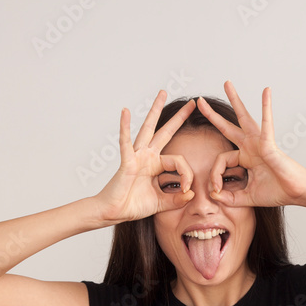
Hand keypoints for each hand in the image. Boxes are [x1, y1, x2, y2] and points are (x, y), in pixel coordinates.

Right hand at [94, 91, 196, 223]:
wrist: (114, 212)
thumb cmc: (132, 205)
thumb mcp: (161, 203)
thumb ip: (177, 199)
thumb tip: (192, 194)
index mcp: (156, 165)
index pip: (179, 160)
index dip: (187, 174)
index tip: (188, 190)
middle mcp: (147, 156)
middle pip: (166, 132)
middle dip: (179, 118)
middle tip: (192, 103)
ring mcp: (136, 156)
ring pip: (148, 129)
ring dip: (155, 110)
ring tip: (162, 94)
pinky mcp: (127, 161)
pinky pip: (126, 142)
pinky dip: (125, 127)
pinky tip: (125, 111)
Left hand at [196, 81, 305, 207]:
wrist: (296, 193)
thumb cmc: (277, 191)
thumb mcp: (246, 197)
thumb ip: (229, 198)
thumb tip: (213, 195)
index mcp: (245, 158)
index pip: (220, 160)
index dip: (214, 175)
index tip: (215, 189)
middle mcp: (250, 147)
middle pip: (227, 127)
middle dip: (211, 115)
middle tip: (199, 101)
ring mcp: (259, 142)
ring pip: (243, 117)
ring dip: (234, 99)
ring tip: (226, 83)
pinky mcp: (269, 143)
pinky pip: (266, 123)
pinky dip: (266, 107)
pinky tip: (266, 91)